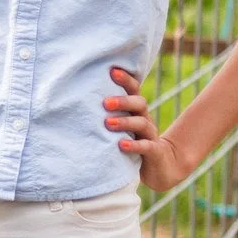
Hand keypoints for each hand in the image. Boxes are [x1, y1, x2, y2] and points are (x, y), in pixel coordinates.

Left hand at [103, 66, 190, 194]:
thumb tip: (76, 101)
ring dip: (125, 122)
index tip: (112, 70)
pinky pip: (146, 146)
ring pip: (142, 123)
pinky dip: (134, 145)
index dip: (125, 79)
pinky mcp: (154, 152)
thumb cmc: (132, 142)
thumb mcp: (121, 127)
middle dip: (123, 101)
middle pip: (139, 103)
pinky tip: (121, 145)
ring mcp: (150, 135)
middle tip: (105, 103)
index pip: (133, 90)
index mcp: (136, 110)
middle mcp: (144, 119)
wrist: (161, 166)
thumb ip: (106, 114)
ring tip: (108, 124)